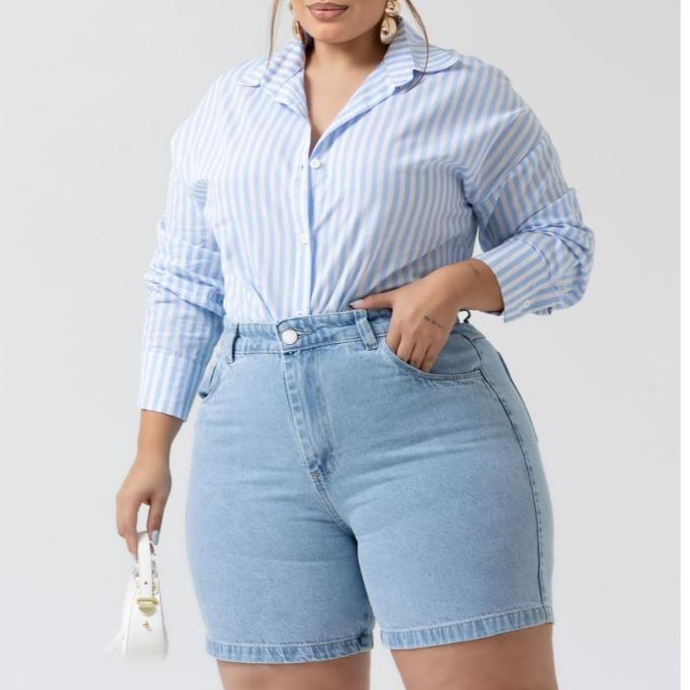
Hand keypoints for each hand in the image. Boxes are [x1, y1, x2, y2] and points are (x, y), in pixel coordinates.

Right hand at [116, 453, 170, 557]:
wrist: (151, 453)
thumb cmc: (157, 472)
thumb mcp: (161, 498)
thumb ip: (156, 519)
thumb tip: (154, 538)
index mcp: (129, 501)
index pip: (128, 529)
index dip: (133, 545)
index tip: (140, 557)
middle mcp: (121, 501)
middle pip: (122, 529)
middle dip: (132, 541)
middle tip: (147, 551)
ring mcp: (120, 498)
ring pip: (122, 523)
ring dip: (131, 533)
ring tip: (147, 542)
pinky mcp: (123, 496)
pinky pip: (124, 515)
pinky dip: (130, 525)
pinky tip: (142, 529)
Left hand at [349, 264, 468, 371]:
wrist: (447, 289)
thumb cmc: (419, 291)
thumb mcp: (395, 295)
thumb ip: (373, 301)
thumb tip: (352, 304)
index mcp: (398, 324)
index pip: (388, 348)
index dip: (386, 357)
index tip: (384, 362)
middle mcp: (410, 333)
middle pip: (401, 358)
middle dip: (397, 365)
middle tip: (394, 372)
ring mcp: (425, 338)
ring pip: (414, 361)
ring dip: (410, 369)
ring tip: (405, 375)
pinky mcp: (438, 341)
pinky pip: (429, 360)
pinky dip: (424, 368)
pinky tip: (420, 372)